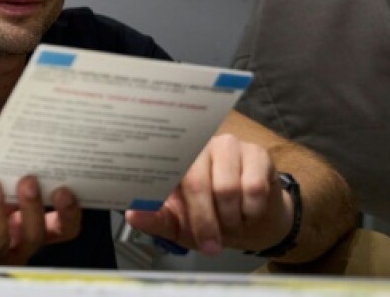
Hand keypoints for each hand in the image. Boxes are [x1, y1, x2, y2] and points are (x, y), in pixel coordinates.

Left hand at [0, 172, 80, 264]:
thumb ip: (2, 177)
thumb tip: (23, 162)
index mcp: (24, 223)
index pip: (59, 228)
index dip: (68, 214)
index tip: (64, 189)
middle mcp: (12, 244)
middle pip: (35, 237)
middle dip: (33, 209)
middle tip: (27, 181)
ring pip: (3, 244)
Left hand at [124, 133, 292, 254]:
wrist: (254, 221)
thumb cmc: (211, 219)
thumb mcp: (178, 224)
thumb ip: (155, 219)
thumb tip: (132, 215)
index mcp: (174, 159)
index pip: (162, 167)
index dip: (162, 193)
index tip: (168, 215)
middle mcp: (198, 145)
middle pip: (196, 183)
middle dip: (205, 222)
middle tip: (212, 244)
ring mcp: (228, 145)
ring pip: (227, 188)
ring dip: (231, 219)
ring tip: (232, 227)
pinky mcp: (256, 153)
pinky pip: (253, 188)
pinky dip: (251, 211)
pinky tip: (249, 213)